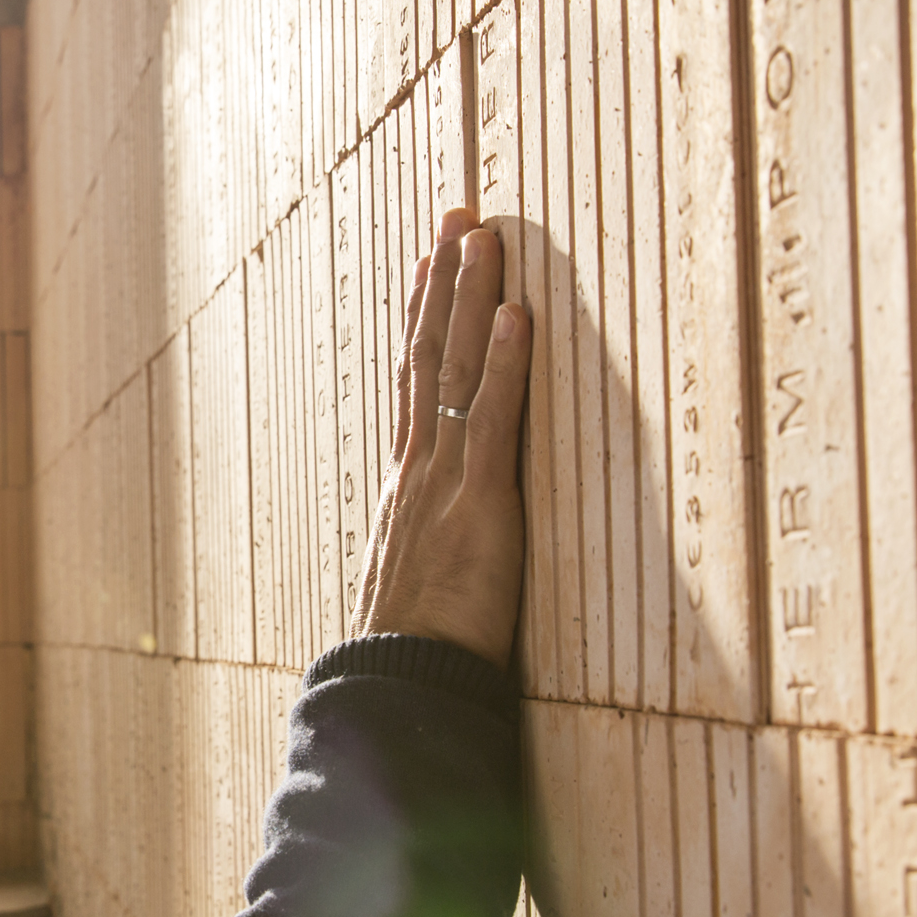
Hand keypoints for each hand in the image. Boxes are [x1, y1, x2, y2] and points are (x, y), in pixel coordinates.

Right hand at [353, 207, 533, 668]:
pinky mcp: (481, 509)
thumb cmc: (414, 660)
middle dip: (444, 283)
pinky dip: (507, 363)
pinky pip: (494, 421)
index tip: (430, 263)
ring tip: (483, 234)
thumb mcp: (422, 593)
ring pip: (456, 372)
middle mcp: (420, 474)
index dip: (423, 321)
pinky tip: (516, 311)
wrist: (399, 701)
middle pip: (430, 359)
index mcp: (408, 490)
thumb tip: (443, 554)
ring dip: (471, 297)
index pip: (415, 386)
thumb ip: (434, 558)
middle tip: (458, 215)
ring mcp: (445, 486)